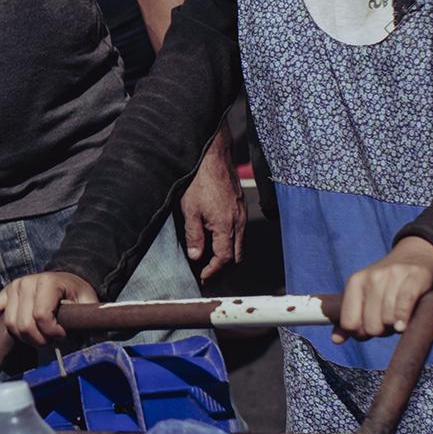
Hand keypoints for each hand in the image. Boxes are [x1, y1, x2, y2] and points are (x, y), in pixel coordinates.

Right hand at [0, 271, 96, 347]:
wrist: (66, 280)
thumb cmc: (76, 294)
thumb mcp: (88, 303)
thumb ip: (91, 320)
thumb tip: (97, 341)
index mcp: (48, 282)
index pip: (41, 316)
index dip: (52, 333)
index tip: (63, 334)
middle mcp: (27, 283)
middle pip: (24, 324)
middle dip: (39, 339)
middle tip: (51, 339)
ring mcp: (14, 287)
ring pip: (10, 324)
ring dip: (25, 337)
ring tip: (39, 335)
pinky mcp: (5, 293)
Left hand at [180, 137, 246, 281]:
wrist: (213, 155)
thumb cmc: (199, 180)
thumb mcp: (189, 209)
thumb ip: (194, 235)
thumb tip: (196, 257)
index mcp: (226, 226)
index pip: (224, 259)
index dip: (213, 272)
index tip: (202, 278)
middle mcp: (239, 223)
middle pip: (237, 257)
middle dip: (223, 270)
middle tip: (207, 276)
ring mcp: (242, 215)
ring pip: (240, 246)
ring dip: (227, 258)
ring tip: (210, 263)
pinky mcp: (241, 208)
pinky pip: (240, 234)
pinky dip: (230, 244)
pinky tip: (217, 243)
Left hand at [336, 237, 432, 342]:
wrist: (416, 256)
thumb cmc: (387, 284)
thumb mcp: (364, 296)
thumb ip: (349, 318)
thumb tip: (336, 340)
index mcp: (354, 282)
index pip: (349, 323)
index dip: (361, 334)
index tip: (370, 330)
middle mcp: (371, 277)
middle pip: (371, 326)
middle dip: (381, 331)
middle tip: (388, 323)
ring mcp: (393, 276)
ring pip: (388, 320)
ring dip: (395, 327)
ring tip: (398, 318)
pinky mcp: (414, 278)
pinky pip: (404, 307)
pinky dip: (404, 320)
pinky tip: (404, 324)